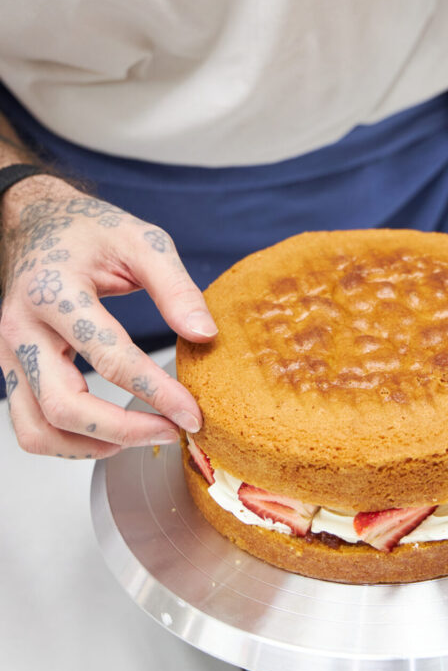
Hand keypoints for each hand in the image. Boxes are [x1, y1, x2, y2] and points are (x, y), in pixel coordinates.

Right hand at [0, 177, 217, 457]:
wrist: (35, 222)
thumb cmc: (86, 230)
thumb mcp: (141, 241)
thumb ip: (175, 287)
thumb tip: (205, 335)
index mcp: (54, 291)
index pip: (108, 356)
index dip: (156, 392)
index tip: (192, 413)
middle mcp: (21, 328)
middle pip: (65, 406)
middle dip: (125, 430)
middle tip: (173, 431)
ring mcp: (7, 354)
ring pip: (39, 430)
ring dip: (94, 447)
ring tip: (144, 435)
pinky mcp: (9, 371)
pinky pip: (31, 427)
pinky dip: (70, 443)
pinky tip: (110, 434)